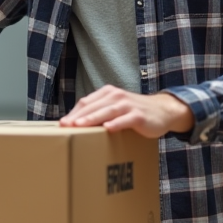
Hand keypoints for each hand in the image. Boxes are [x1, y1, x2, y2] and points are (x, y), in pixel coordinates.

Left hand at [59, 85, 192, 138]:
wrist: (162, 111)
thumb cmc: (133, 112)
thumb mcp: (115, 109)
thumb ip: (99, 113)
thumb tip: (76, 125)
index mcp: (107, 93)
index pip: (86, 103)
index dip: (73, 113)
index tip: (61, 124)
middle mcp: (116, 96)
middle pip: (93, 106)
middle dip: (78, 116)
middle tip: (65, 126)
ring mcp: (128, 105)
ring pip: (107, 111)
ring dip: (92, 118)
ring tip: (80, 125)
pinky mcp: (139, 115)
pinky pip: (126, 119)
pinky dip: (116, 123)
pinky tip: (108, 129)